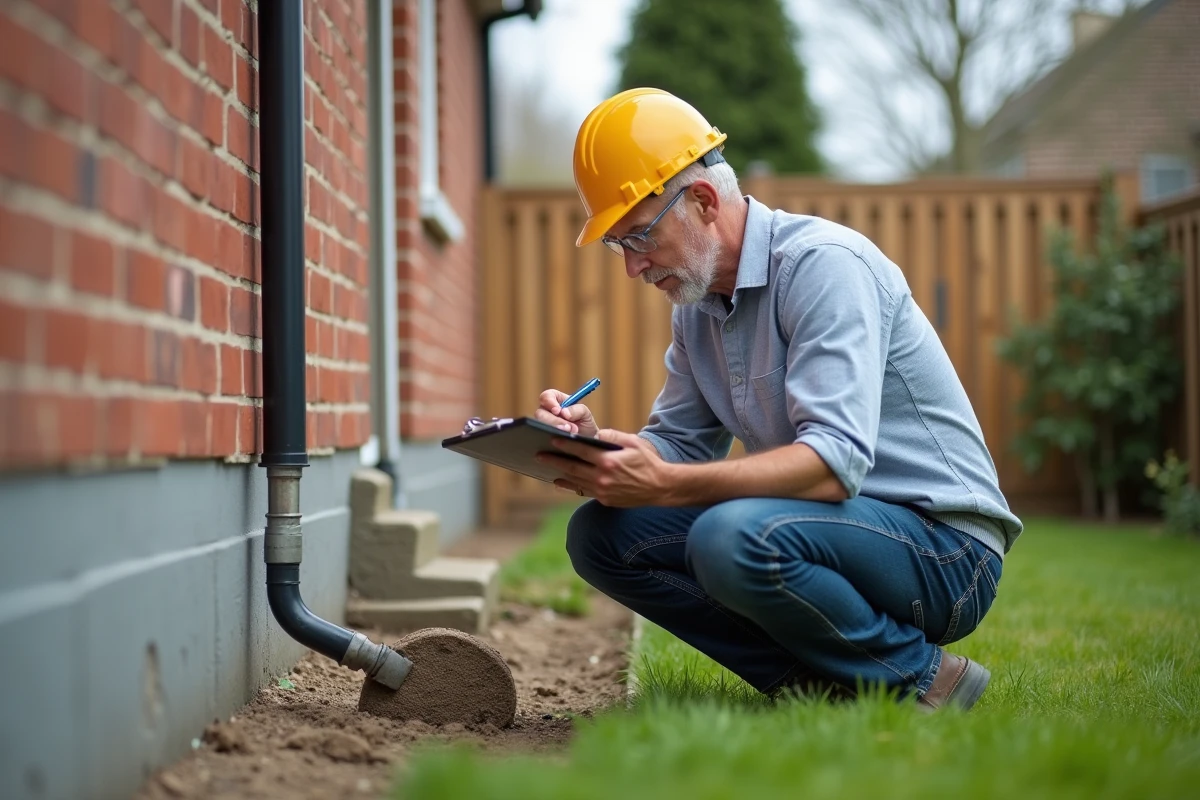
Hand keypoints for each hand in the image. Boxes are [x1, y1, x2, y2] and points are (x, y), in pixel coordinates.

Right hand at [534, 388, 598, 438]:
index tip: (557, 410)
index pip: (547, 396)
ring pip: (539, 425)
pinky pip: (540, 437)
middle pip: (540, 413)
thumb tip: (564, 412)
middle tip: (567, 428)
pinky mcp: (543, 437)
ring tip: (569, 434)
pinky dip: (550, 439)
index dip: (549, 401)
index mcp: (556, 401)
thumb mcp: (586, 414)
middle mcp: (547, 412)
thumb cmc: (585, 423)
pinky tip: (559, 442)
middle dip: (554, 420)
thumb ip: (577, 409)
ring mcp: (543, 425)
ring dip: (554, 429)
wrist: (588, 440)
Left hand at [537, 429, 673, 506]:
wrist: (660, 487)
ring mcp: (603, 491)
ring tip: (547, 468)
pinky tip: (561, 482)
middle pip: (572, 468)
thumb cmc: (647, 462)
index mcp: (608, 461)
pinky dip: (570, 487)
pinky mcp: (605, 500)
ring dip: (559, 474)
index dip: (564, 445)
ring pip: (575, 481)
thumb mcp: (633, 443)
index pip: (581, 450)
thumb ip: (612, 436)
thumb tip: (593, 435)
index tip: (552, 440)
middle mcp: (603, 477)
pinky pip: (583, 492)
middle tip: (539, 455)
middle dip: (554, 460)